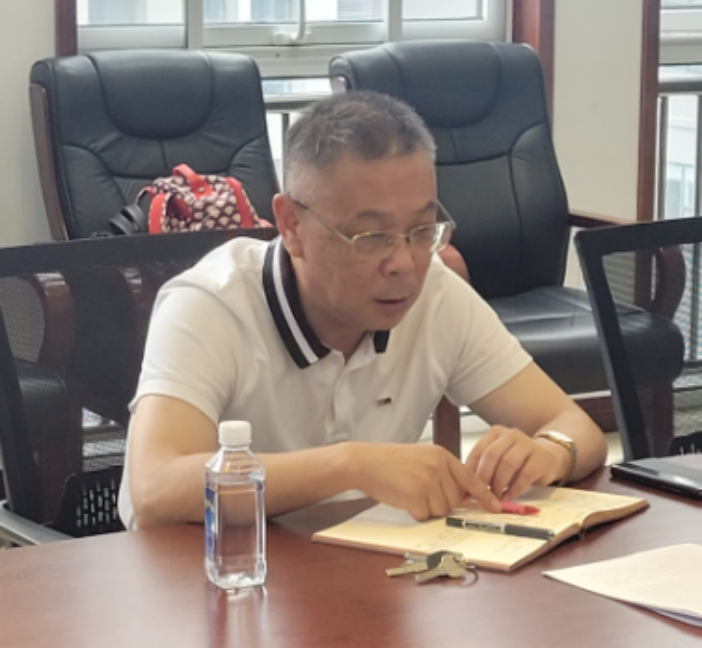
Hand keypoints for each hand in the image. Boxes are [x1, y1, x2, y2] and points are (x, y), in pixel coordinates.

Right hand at [347, 442, 500, 520]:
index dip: (484, 496)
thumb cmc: (389, 462)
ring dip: (426, 508)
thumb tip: (461, 496)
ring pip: (441, 510)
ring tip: (409, 491)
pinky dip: (414, 512)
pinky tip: (402, 497)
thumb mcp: (421, 458)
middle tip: (419, 491)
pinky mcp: (416, 495)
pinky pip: (424, 515)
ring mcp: (428, 480)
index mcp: (442, 455)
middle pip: (455, 500)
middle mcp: (438, 466)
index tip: (495, 507)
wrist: (364, 462)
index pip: (471, 478)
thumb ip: (442, 472)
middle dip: (439, 502)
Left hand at [465, 426, 567, 500]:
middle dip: (484, 477)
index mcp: (496, 433)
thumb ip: (485, 466)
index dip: (471, 470)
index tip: (467, 486)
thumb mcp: (499, 458)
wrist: (548, 456)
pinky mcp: (541, 457)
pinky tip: (509, 497)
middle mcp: (511, 434)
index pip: (479, 449)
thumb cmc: (518, 460)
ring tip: (496, 497)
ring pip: (508, 463)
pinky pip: (525, 475)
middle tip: (481, 493)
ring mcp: (528, 443)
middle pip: (492, 455)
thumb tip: (466, 486)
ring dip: (499, 483)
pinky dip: (515, 489)